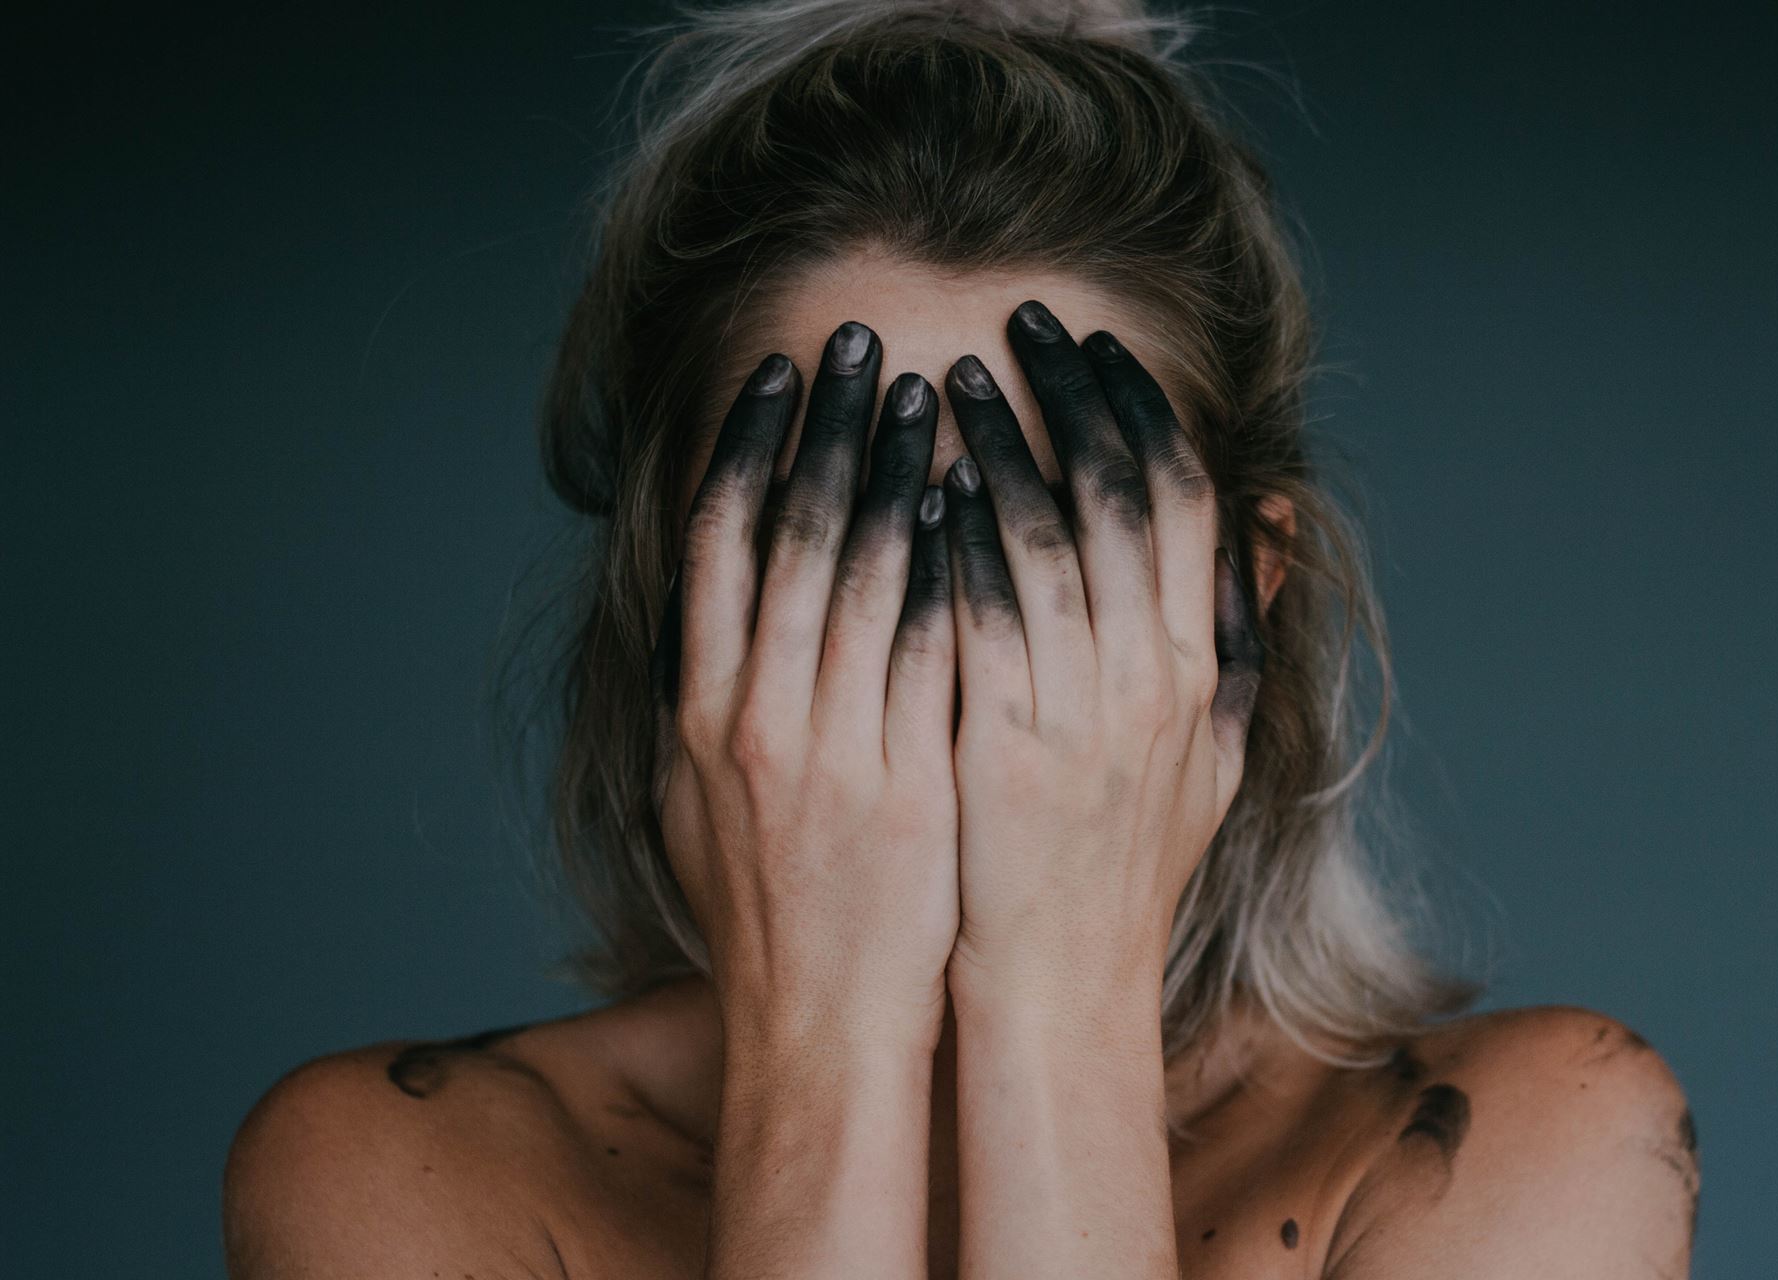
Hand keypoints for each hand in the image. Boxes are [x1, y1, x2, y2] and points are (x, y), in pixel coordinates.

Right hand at [649, 321, 958, 1049]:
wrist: (820, 1021)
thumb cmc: (765, 909)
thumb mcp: (696, 799)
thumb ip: (704, 698)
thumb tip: (707, 608)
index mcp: (700, 710)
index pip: (716, 544)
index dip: (745, 447)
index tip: (777, 376)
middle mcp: (754, 715)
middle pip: (790, 533)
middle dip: (828, 426)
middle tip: (861, 342)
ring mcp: (831, 747)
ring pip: (864, 573)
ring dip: (896, 469)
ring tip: (929, 393)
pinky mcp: (907, 778)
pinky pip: (934, 646)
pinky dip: (952, 565)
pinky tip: (978, 502)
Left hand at [937, 301, 1264, 1014]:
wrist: (1059, 983)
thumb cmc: (1125, 869)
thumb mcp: (1215, 754)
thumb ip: (1240, 634)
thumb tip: (1269, 519)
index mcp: (1199, 666)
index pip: (1185, 499)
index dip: (1143, 410)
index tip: (1097, 351)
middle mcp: (1153, 675)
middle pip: (1120, 491)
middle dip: (1072, 393)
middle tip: (1021, 325)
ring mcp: (1080, 709)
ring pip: (1044, 533)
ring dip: (998, 444)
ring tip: (948, 384)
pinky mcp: (1002, 741)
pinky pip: (976, 609)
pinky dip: (949, 536)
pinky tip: (912, 484)